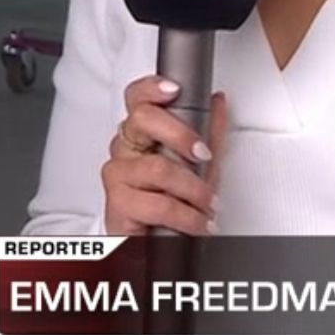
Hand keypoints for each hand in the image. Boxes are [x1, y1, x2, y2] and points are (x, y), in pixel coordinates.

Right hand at [101, 75, 228, 236]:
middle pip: (141, 119)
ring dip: (193, 188)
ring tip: (209, 204)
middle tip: (204, 154)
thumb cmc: (172, 202)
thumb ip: (209, 132)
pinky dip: (187, 215)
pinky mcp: (117, 203)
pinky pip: (158, 203)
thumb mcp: (200, 165)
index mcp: (141, 132)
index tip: (174, 89)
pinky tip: (199, 222)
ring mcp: (117, 173)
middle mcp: (124, 148)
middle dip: (180, 134)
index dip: (151, 88)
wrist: (154, 246)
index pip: (136, 98)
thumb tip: (218, 101)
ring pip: (157, 167)